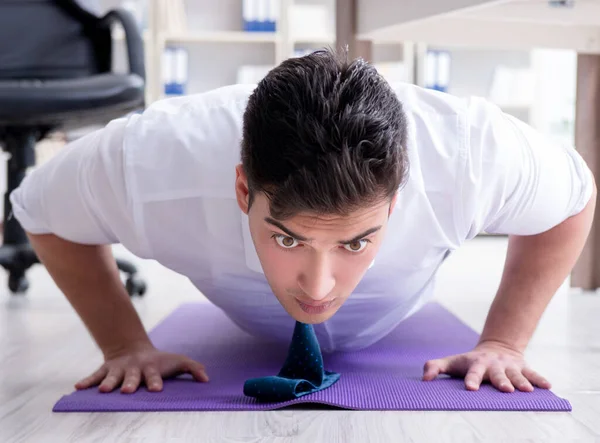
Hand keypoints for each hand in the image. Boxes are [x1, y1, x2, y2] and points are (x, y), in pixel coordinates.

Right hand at [75, 343, 208, 393]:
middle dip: (129, 383)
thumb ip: (193, 368)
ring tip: (101, 391)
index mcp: (151, 368)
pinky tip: (77, 387)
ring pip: (112, 377)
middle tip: (127, 391)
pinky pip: (94, 375)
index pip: (154, 375)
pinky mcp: (106, 370)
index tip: (156, 389)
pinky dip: (87, 381)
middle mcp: (134, 369)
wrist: (134, 349)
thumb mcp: (178, 361)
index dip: (155, 381)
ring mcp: (119, 369)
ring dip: (107, 383)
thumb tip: (207, 379)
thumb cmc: (161, 361)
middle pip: (132, 377)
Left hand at [422, 340, 551, 392]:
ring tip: (527, 390)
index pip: (472, 372)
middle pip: (498, 375)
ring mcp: (509, 366)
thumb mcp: (452, 362)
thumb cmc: (469, 361)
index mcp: (476, 364)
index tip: (470, 388)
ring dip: (522, 382)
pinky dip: (540, 379)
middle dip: (501, 381)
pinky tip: (547, 386)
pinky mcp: (523, 368)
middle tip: (506, 390)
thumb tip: (424, 379)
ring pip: (516, 375)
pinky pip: (533, 373)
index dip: (471, 379)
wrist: (496, 347)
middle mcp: (494, 365)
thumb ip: (435, 367)